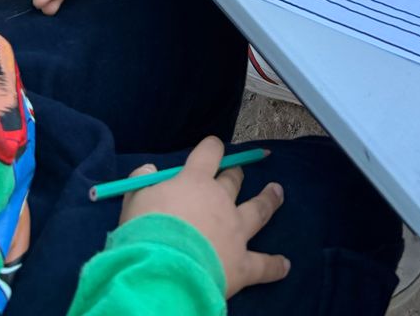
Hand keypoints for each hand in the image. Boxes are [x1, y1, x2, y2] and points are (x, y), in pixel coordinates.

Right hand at [121, 137, 288, 297]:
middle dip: (235, 175)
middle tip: (237, 173)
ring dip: (268, 200)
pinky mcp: (242, 265)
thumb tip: (149, 171)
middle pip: (233, 181)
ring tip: (277, 192)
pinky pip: (263, 265)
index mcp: (195, 182)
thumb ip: (142, 181)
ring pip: (258, 211)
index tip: (214, 147)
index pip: (208, 153)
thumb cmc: (145, 232)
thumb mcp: (134, 200)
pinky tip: (285, 265)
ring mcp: (235, 232)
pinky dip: (274, 265)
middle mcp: (221, 201)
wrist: (163, 272)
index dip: (212, 148)